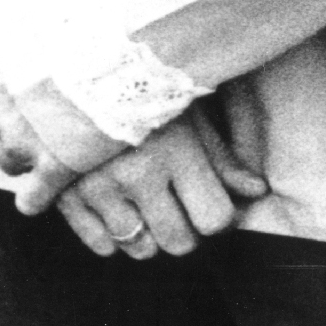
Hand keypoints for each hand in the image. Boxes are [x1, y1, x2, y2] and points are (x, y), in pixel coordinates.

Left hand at [0, 0, 130, 214]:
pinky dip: (43, 192)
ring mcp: (22, 142)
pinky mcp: (56, 168)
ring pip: (12, 159)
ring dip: (34, 148)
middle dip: (22, 112)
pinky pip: (34, 198)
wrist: (125, 22)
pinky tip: (65, 173)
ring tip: (70, 126)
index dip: (11, 76)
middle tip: (61, 91)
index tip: (39, 64)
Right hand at [58, 106, 267, 259]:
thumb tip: (258, 191)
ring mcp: (99, 188)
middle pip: (178, 242)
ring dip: (150, 236)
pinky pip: (101, 245)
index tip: (212, 205)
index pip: (214, 218)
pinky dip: (113, 236)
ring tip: (148, 206)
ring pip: (140, 248)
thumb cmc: (146, 95)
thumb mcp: (189, 116)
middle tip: (180, 210)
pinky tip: (119, 208)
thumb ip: (223, 159)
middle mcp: (137, 173)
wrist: (78, 77)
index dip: (220, 218)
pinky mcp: (67, 198)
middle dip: (186, 232)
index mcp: (175, 150)